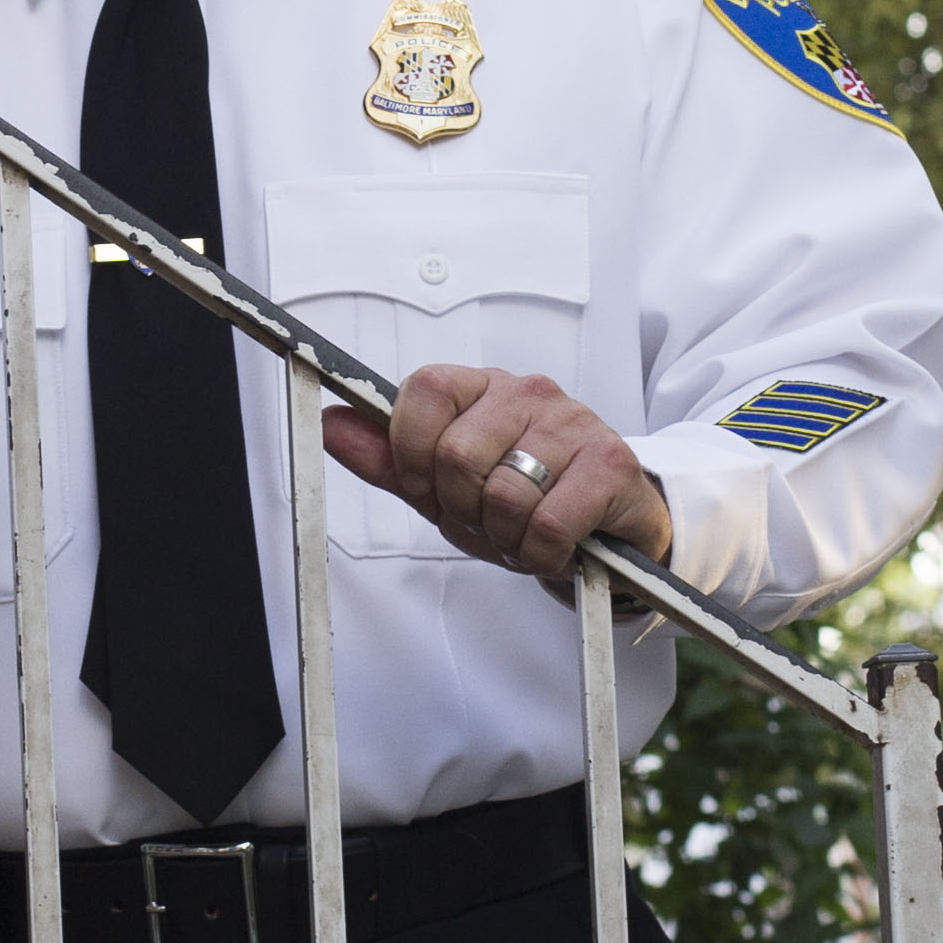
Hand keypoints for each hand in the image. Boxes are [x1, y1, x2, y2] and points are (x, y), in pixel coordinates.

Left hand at [323, 366, 671, 589]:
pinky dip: (542, 555)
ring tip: (524, 534)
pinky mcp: (611, 464)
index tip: (430, 488)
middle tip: (486, 522)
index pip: (421, 390)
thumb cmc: (526, 501)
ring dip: (506, 539)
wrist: (611, 527)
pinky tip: (555, 548)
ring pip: (503, 494)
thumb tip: (330, 423)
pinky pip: (548, 524)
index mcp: (482, 388)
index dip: (412, 454)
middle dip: (461, 510)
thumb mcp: (447, 486)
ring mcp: (573, 423)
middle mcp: (528, 392)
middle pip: (455, 455)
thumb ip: (388, 458)